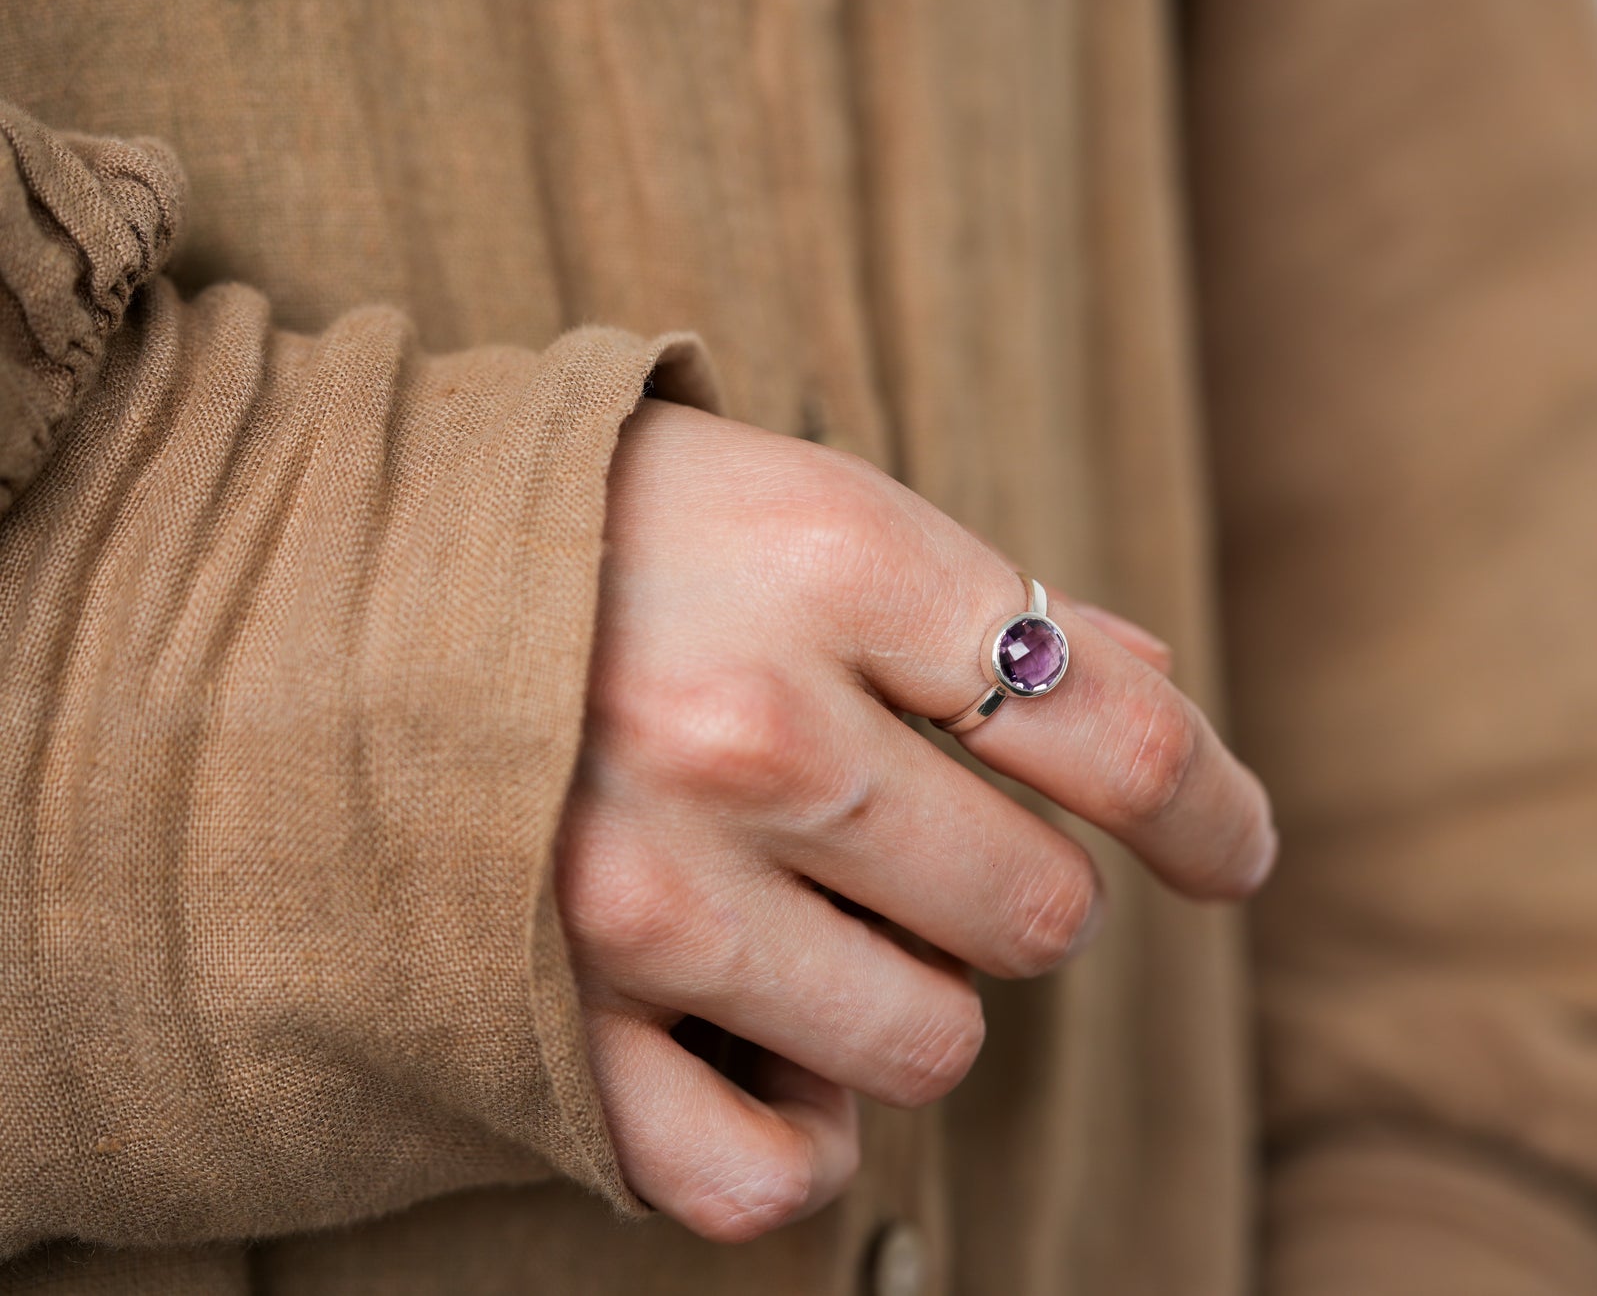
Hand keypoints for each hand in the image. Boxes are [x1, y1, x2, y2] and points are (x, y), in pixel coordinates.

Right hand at [556, 402, 1276, 1240]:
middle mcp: (749, 732)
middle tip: (931, 843)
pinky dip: (801, 1128)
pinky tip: (776, 1049)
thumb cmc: (585, 540)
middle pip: (1040, 912)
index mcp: (828, 563)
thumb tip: (1144, 684)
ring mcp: (644, 898)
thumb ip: (978, 596)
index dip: (1211, 806)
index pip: (1118, 726)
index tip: (1230, 850)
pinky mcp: (552, 1029)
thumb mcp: (789, 500)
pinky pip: (766, 1172)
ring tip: (819, 920)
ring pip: (935, 1044)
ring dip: (913, 994)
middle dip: (1019, 890)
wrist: (291, 598)